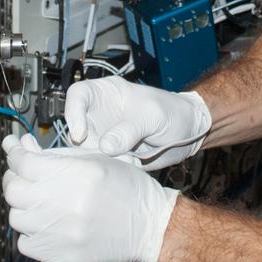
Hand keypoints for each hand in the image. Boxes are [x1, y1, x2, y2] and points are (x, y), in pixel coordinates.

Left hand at [1, 133, 178, 261]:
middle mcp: (68, 203)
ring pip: (16, 217)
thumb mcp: (96, 158)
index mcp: (79, 174)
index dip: (14, 154)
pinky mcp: (62, 254)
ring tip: (36, 199)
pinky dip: (29, 232)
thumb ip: (56, 153)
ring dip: (22, 205)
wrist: (150, 225)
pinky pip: (25, 244)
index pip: (24, 162)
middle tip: (23, 174)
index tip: (14, 150)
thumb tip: (23, 145)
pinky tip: (43, 222)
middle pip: (14, 189)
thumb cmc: (128, 189)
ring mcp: (63, 232)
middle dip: (14, 178)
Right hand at [64, 76, 211, 169]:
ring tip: (128, 159)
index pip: (77, 96)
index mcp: (106, 93)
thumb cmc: (172, 111)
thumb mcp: (152, 115)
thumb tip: (105, 146)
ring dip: (101, 160)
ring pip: (86, 151)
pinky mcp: (112, 156)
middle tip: (108, 154)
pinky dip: (111, 168)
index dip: (73, 113)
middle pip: (76, 128)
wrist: (189, 132)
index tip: (80, 134)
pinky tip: (130, 164)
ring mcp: (105, 136)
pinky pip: (101, 164)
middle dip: (88, 145)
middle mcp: (100, 115)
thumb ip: (129, 129)